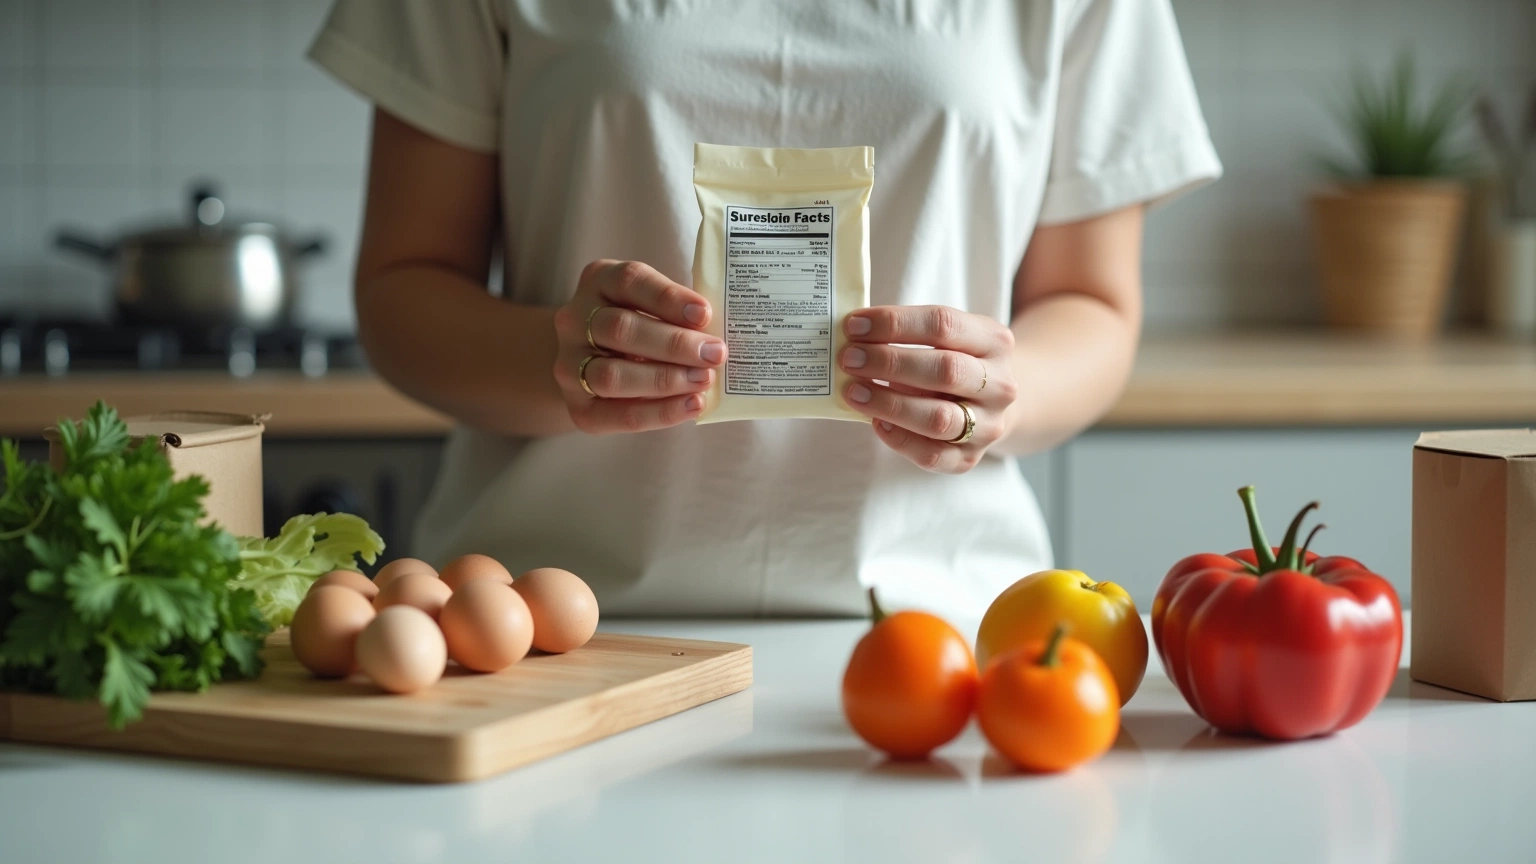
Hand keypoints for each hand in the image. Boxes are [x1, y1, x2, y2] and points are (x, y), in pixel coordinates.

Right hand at [552, 260, 725, 432]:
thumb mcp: (650, 304)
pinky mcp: (577, 407)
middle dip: (673, 344)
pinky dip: (659, 412)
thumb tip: (719, 335)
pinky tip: (691, 405)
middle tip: (715, 354)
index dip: (667, 298)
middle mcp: (574, 319)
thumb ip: (678, 313)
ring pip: (613, 375)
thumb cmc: (638, 324)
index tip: (704, 314)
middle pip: (621, 329)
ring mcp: (569, 365)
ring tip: (703, 380)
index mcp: (598, 280)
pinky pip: (617, 414)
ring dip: (665, 380)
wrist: (591, 359)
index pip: (629, 281)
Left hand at [840, 305, 1017, 473]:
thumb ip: (908, 335)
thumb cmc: (955, 363)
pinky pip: (933, 455)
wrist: (992, 405)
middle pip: (945, 370)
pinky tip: (876, 423)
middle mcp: (1000, 384)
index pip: (943, 324)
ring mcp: (989, 425)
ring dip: (890, 404)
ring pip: (939, 418)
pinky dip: (900, 439)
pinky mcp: (970, 458)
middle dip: (890, 363)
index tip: (854, 326)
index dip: (895, 323)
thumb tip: (853, 339)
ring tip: (854, 392)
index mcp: (994, 341)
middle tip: (849, 359)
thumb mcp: (947, 340)